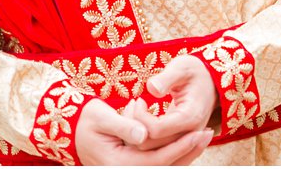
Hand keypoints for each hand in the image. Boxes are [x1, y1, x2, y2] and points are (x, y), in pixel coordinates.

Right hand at [73, 99, 211, 165]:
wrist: (72, 128)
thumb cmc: (86, 119)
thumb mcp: (101, 116)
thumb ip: (124, 125)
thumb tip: (143, 134)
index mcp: (117, 164)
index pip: (157, 160)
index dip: (179, 147)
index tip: (197, 131)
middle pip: (164, 167)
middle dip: (188, 151)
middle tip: (208, 132)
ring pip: (163, 167)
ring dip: (185, 153)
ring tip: (203, 136)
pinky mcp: (132, 165)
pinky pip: (158, 163)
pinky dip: (175, 154)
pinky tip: (189, 141)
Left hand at [129, 54, 220, 150]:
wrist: (211, 81)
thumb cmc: (194, 71)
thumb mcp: (181, 67)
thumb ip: (166, 78)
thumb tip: (151, 88)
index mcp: (190, 117)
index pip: (156, 129)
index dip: (141, 117)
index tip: (139, 100)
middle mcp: (189, 134)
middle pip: (152, 144)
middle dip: (137, 126)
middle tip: (134, 105)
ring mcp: (185, 140)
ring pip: (151, 149)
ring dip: (139, 132)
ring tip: (138, 110)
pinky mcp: (179, 141)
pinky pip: (157, 146)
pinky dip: (145, 135)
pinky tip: (143, 117)